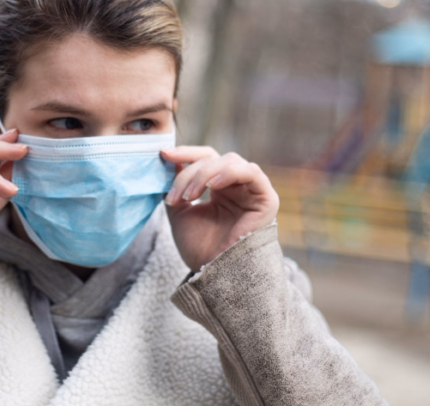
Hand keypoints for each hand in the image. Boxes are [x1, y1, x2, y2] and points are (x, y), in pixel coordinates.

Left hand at [161, 147, 279, 270]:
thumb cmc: (200, 249)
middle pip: (213, 158)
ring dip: (204, 174)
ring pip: (229, 161)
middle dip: (189, 172)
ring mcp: (252, 191)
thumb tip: (169, 159)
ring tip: (189, 197)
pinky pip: (252, 172)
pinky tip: (213, 185)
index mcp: (219, 189)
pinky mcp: (266, 198)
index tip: (163, 154)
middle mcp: (237, 186)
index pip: (205, 158)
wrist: (215, 274)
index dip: (185, 154)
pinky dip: (230, 172)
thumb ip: (176, 187)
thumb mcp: (179, 213)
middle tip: (175, 196)